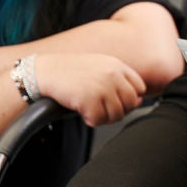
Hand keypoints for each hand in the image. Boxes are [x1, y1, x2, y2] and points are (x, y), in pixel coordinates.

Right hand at [31, 53, 145, 125]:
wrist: (45, 72)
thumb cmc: (71, 71)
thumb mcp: (100, 66)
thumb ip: (120, 79)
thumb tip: (139, 100)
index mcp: (117, 66)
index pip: (140, 88)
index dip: (131, 99)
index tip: (119, 102)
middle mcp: (113, 75)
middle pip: (131, 104)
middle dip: (118, 111)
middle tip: (102, 110)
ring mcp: (103, 87)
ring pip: (117, 115)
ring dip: (104, 117)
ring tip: (91, 110)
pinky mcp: (90, 100)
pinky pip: (99, 120)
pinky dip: (91, 120)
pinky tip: (83, 112)